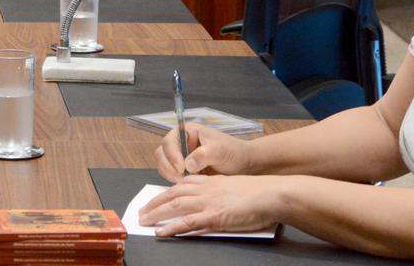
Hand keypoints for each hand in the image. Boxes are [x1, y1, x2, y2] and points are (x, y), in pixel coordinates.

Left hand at [138, 174, 279, 235]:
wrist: (271, 194)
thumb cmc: (258, 193)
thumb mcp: (233, 188)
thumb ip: (219, 193)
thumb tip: (212, 203)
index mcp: (211, 181)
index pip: (182, 184)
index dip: (166, 192)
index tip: (156, 198)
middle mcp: (206, 189)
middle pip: (173, 193)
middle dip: (155, 202)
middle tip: (142, 211)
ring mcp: (209, 202)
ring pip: (175, 205)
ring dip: (156, 213)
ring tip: (144, 221)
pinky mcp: (214, 216)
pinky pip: (188, 222)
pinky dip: (172, 227)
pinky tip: (162, 232)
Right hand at [156, 123, 250, 181]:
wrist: (244, 166)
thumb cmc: (234, 153)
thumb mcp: (220, 151)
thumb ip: (203, 154)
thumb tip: (187, 164)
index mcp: (188, 132)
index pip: (170, 141)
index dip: (172, 154)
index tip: (181, 167)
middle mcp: (182, 143)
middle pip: (162, 153)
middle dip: (168, 166)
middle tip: (180, 178)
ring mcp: (181, 157)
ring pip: (164, 165)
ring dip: (170, 175)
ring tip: (184, 183)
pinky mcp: (184, 170)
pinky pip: (172, 175)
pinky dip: (175, 181)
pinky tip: (187, 186)